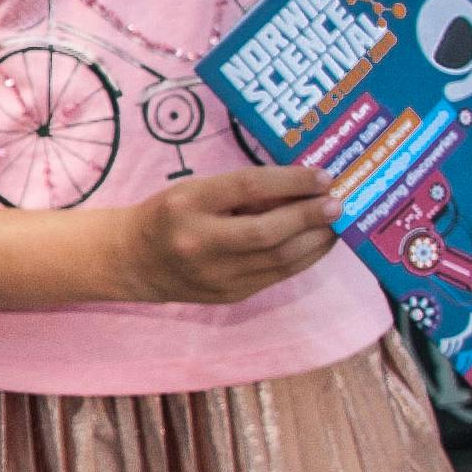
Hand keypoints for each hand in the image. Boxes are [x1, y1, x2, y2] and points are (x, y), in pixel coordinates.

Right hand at [115, 164, 334, 302]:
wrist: (133, 261)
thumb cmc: (169, 215)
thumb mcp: (196, 191)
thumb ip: (243, 192)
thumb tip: (300, 189)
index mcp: (187, 205)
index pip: (247, 187)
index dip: (291, 181)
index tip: (322, 176)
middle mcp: (199, 242)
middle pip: (267, 231)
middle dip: (310, 216)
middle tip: (338, 203)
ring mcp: (215, 275)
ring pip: (279, 259)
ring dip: (315, 240)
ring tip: (335, 224)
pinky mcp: (229, 295)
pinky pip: (277, 276)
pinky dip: (303, 258)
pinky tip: (316, 243)